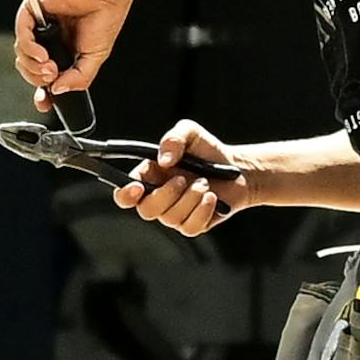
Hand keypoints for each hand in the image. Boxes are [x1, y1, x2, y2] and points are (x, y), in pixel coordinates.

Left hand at [17, 0, 131, 98]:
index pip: (43, 78)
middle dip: (37, 78)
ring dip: (33, 65)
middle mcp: (48, 40)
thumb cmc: (104, 18)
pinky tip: (41, 53)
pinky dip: (28, 48)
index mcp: (62, 52)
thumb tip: (57, 91)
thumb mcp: (95, 59)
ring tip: (49, 65)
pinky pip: (21, 34)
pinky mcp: (33, 12)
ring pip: (21, 54)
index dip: (41, 93)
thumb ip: (78, 79)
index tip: (43, 102)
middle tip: (53, 75)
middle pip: (28, 69)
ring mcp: (39, 27)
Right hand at [117, 121, 247, 235]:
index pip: (124, 194)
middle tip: (184, 179)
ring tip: (204, 183)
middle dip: (166, 194)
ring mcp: (174, 214)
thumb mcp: (190, 132)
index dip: (125, 194)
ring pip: (170, 218)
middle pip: (146, 210)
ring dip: (190, 198)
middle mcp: (157, 198)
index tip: (137, 187)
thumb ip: (173, 138)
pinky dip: (202, 210)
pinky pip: (190, 227)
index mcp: (148, 177)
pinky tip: (211, 198)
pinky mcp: (192, 224)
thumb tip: (164, 160)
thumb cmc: (207, 150)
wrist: (236, 169)